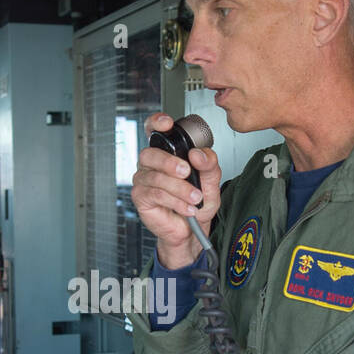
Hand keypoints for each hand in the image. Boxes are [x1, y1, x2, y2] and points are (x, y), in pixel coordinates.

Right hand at [131, 112, 221, 269]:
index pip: (153, 130)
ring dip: (179, 188)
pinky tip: (188, 208)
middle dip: (169, 162)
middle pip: (150, 154)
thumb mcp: (211, 182)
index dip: (156, 123)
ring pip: (156, 177)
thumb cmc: (197, 203)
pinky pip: (155, 194)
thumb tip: (198, 154)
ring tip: (195, 198)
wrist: (192, 231)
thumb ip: (210, 164)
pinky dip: (175, 201)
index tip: (167, 124)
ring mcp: (143, 180)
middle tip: (186, 171)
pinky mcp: (141, 197)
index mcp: (167, 152)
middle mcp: (152, 164)